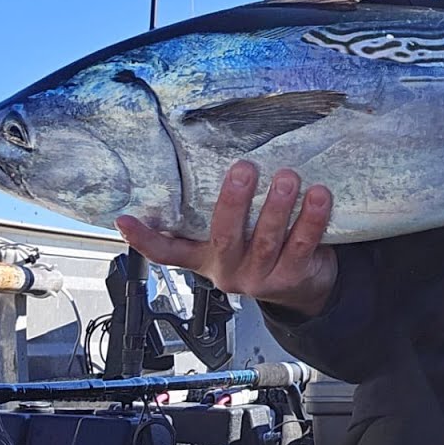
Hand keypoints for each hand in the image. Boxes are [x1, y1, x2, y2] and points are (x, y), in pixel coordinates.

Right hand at [115, 161, 336, 317]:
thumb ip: (220, 213)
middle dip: (234, 201)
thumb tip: (208, 157)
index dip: (144, 240)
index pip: (168, 253)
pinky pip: (302, 245)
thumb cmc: (264, 248)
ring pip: (266, 240)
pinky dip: (311, 220)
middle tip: (244, 168)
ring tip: (287, 178)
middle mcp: (229, 270)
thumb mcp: (234, 237)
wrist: (304, 287)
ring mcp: (260, 277)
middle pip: (225, 236)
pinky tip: (318, 196)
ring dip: (277, 206)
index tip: (124, 220)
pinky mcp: (292, 277)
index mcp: (206, 258)